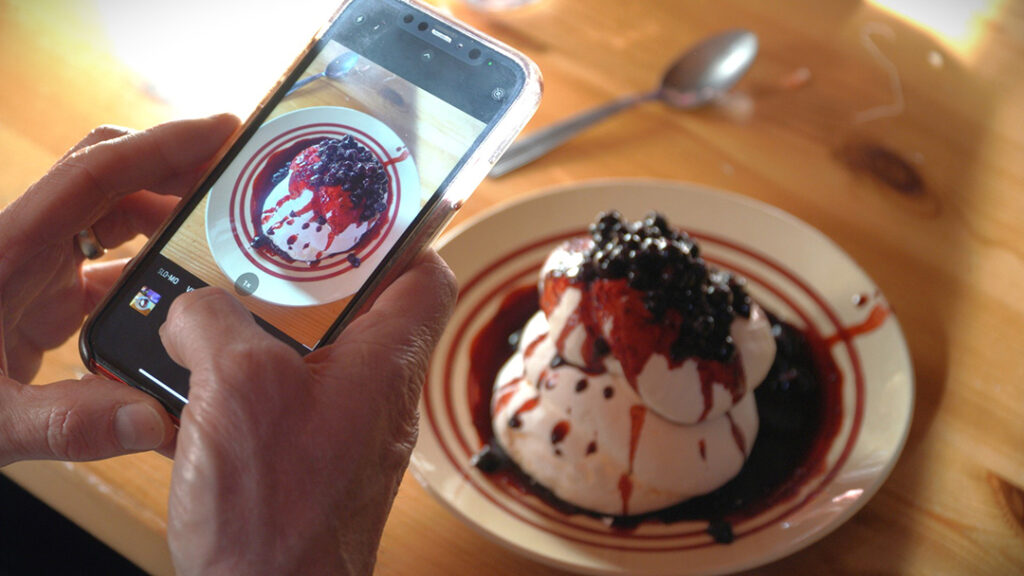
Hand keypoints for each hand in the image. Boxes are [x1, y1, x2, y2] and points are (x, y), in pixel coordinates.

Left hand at [0, 114, 238, 465]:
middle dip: (176, 168)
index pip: (93, 176)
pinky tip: (188, 296)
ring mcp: (34, 270)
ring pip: (112, 217)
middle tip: (239, 181)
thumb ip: (67, 423)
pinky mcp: (42, 299)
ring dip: (169, 217)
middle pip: (110, 180)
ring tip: (225, 234)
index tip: (222, 132)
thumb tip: (154, 419)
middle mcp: (25, 248)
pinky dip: (152, 269)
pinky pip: (109, 266)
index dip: (160, 147)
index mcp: (8, 252)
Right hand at [161, 251, 456, 574]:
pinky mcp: (308, 458)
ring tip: (211, 315)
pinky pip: (283, 399)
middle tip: (256, 260)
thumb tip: (194, 308)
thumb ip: (214, 322)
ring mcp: (344, 427)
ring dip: (261, 333)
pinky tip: (195, 385)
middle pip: (360, 308)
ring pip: (313, 353)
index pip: (426, 275)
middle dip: (305, 279)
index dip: (398, 235)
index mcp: (385, 362)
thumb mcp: (238, 387)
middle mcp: (376, 392)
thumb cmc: (278, 515)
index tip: (354, 216)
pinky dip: (243, 382)